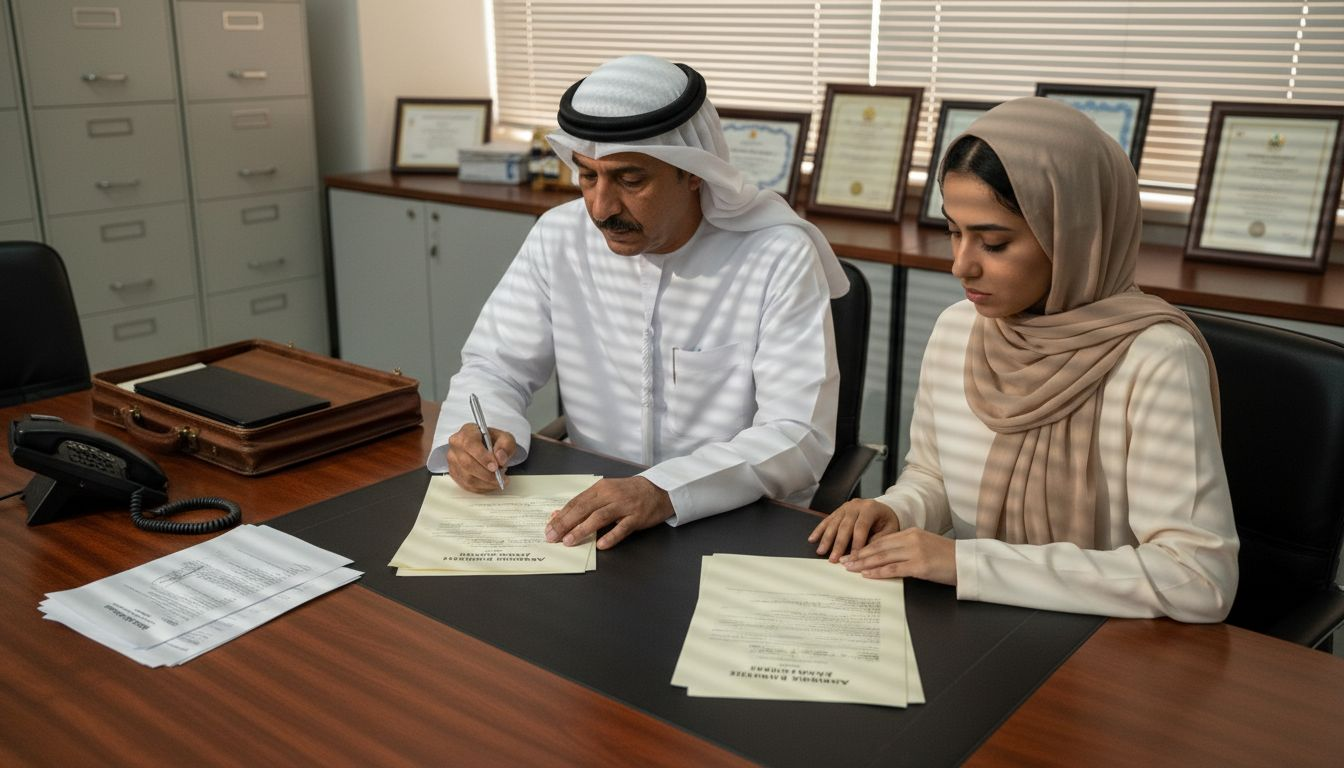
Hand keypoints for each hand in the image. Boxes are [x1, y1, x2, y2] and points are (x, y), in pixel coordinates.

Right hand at [446, 422, 516, 492]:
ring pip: (467, 477)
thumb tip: (500, 458)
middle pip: (467, 463)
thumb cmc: (493, 441)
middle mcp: (456, 445)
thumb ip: (505, 445)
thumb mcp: (505, 438)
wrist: (487, 447)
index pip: (470, 444)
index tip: (495, 466)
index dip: (482, 457)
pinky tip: (491, 484)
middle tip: (500, 476)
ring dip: (485, 482)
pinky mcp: (454, 473)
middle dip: (486, 473)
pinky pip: (466, 485)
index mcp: (467, 432)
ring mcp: (453, 460)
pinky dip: (481, 488)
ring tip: (499, 480)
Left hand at [545, 477, 673, 549]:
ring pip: (599, 517)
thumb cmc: (628, 493)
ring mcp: (624, 506)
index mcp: (600, 488)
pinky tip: (601, 545)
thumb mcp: (606, 493)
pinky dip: (611, 536)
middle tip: (552, 536)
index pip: (576, 502)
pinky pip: (622, 528)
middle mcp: (610, 495)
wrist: (658, 490)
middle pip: (584, 508)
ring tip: (569, 541)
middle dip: (565, 523)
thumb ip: (585, 503)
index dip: (561, 515)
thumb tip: (559, 514)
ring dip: (582, 529)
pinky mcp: (637, 517)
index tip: (549, 527)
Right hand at [808, 499, 900, 561]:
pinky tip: (813, 539)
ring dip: (826, 539)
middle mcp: (856, 506)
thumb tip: (865, 552)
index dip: (856, 544)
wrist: (884, 508)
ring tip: (821, 551)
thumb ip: (880, 539)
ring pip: (834, 523)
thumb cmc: (887, 521)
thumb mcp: (890, 529)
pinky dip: (819, 530)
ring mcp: (846, 507)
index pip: (861, 528)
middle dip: (838, 544)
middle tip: (833, 559)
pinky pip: (827, 520)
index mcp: (870, 508)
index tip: (852, 559)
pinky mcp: (838, 511)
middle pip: (845, 526)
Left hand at [840, 528, 956, 584]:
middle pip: (878, 547)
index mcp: (911, 532)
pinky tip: (867, 574)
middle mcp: (911, 539)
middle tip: (843, 561)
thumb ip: (906, 548)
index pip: (882, 540)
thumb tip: (885, 557)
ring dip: (863, 563)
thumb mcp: (925, 546)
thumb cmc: (947, 557)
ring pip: (883, 557)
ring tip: (850, 568)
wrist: (967, 563)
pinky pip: (893, 569)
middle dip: (858, 555)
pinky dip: (878, 572)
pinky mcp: (920, 565)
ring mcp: (915, 552)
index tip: (851, 553)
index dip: (864, 547)